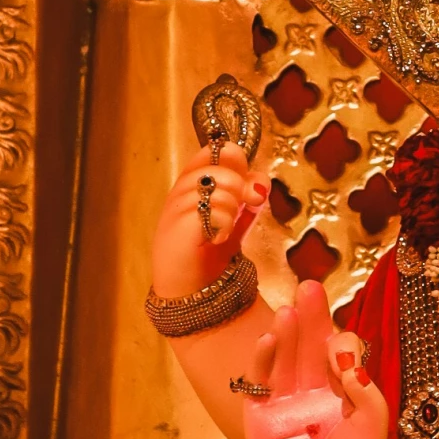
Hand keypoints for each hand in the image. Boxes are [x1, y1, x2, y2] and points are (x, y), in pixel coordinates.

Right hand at [152, 141, 267, 300]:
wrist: (190, 288)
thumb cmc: (209, 248)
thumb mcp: (233, 214)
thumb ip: (248, 193)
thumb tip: (262, 182)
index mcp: (192, 182)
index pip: (214, 150)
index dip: (236, 160)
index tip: (245, 181)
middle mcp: (180, 190)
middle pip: (220, 167)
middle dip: (240, 185)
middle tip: (245, 205)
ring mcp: (176, 208)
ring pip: (219, 188)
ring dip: (232, 209)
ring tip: (224, 228)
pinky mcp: (177, 228)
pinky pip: (213, 211)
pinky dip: (224, 224)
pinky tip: (218, 238)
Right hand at [240, 279, 388, 438]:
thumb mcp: (373, 425)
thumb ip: (367, 392)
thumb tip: (347, 361)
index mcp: (342, 385)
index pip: (339, 349)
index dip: (340, 342)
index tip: (339, 352)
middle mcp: (312, 385)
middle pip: (309, 343)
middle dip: (310, 316)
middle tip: (309, 288)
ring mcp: (284, 398)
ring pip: (283, 357)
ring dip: (285, 334)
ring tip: (288, 312)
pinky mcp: (260, 414)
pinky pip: (258, 383)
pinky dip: (262, 361)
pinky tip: (268, 341)